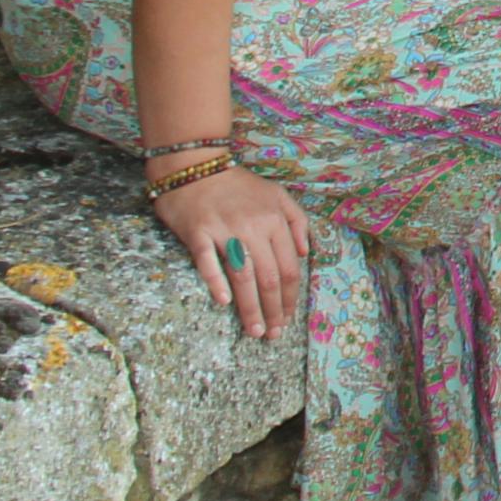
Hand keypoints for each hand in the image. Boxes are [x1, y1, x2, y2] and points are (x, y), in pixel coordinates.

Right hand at [154, 163, 316, 341]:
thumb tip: (305, 254)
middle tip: (273, 334)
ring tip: (254, 331)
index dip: (290, 296)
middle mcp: (255, 226)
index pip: (289, 267)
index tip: (288, 318)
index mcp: (275, 219)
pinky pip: (209, 261)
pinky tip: (224, 302)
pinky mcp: (198, 232)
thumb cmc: (237, 185)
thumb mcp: (277, 195)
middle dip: (274, 309)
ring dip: (251, 307)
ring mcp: (226, 229)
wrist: (195, 166)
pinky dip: (218, 282)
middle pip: (270, 276)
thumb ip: (296, 221)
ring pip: (244, 275)